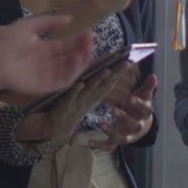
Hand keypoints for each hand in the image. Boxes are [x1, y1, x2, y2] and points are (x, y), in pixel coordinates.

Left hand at [0, 15, 91, 95]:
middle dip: (82, 48)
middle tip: (91, 40)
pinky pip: (63, 80)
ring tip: (88, 49)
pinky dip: (73, 72)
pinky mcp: (46, 86)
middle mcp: (47, 62)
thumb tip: (69, 18)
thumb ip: (49, 22)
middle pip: (70, 56)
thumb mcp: (29, 26)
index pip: (65, 45)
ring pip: (69, 68)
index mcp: (43, 48)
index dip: (77, 39)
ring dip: (80, 60)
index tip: (88, 31)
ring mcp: (47, 74)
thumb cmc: (7, 41)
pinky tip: (78, 60)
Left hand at [15, 61, 132, 143]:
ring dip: (99, 80)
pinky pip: (71, 96)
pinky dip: (76, 90)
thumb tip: (105, 67)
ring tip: (108, 70)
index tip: (129, 61)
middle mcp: (90, 98)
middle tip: (126, 63)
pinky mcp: (66, 105)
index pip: (109, 81)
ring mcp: (79, 102)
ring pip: (90, 90)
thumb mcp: (87, 95)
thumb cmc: (73, 107)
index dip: (119, 72)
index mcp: (95, 95)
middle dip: (115, 73)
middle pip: (104, 84)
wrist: (59, 127)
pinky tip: (81, 83)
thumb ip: (95, 83)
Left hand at [91, 74, 157, 150]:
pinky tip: (89, 142)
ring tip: (101, 124)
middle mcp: (137, 127)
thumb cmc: (140, 107)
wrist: (141, 126)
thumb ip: (148, 87)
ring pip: (121, 137)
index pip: (144, 110)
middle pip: (133, 125)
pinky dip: (100, 145)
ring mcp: (127, 135)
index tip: (131, 98)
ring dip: (111, 132)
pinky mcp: (117, 141)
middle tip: (113, 110)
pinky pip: (109, 146)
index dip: (138, 105)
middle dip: (124, 118)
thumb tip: (153, 75)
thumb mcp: (144, 96)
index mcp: (145, 115)